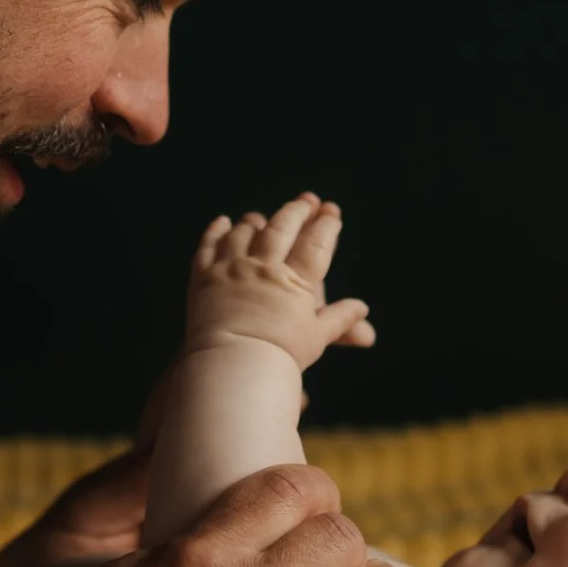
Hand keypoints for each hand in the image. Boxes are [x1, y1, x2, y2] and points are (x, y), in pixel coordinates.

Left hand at [184, 193, 376, 369]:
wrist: (234, 366)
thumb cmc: (280, 357)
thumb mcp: (316, 338)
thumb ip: (340, 320)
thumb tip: (362, 310)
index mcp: (295, 282)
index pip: (315, 244)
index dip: (326, 225)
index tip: (331, 212)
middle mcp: (264, 268)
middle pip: (282, 228)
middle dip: (296, 211)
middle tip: (306, 200)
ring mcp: (232, 269)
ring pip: (244, 233)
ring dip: (255, 221)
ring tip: (260, 217)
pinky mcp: (204, 277)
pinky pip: (210, 245)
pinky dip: (217, 231)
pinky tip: (223, 222)